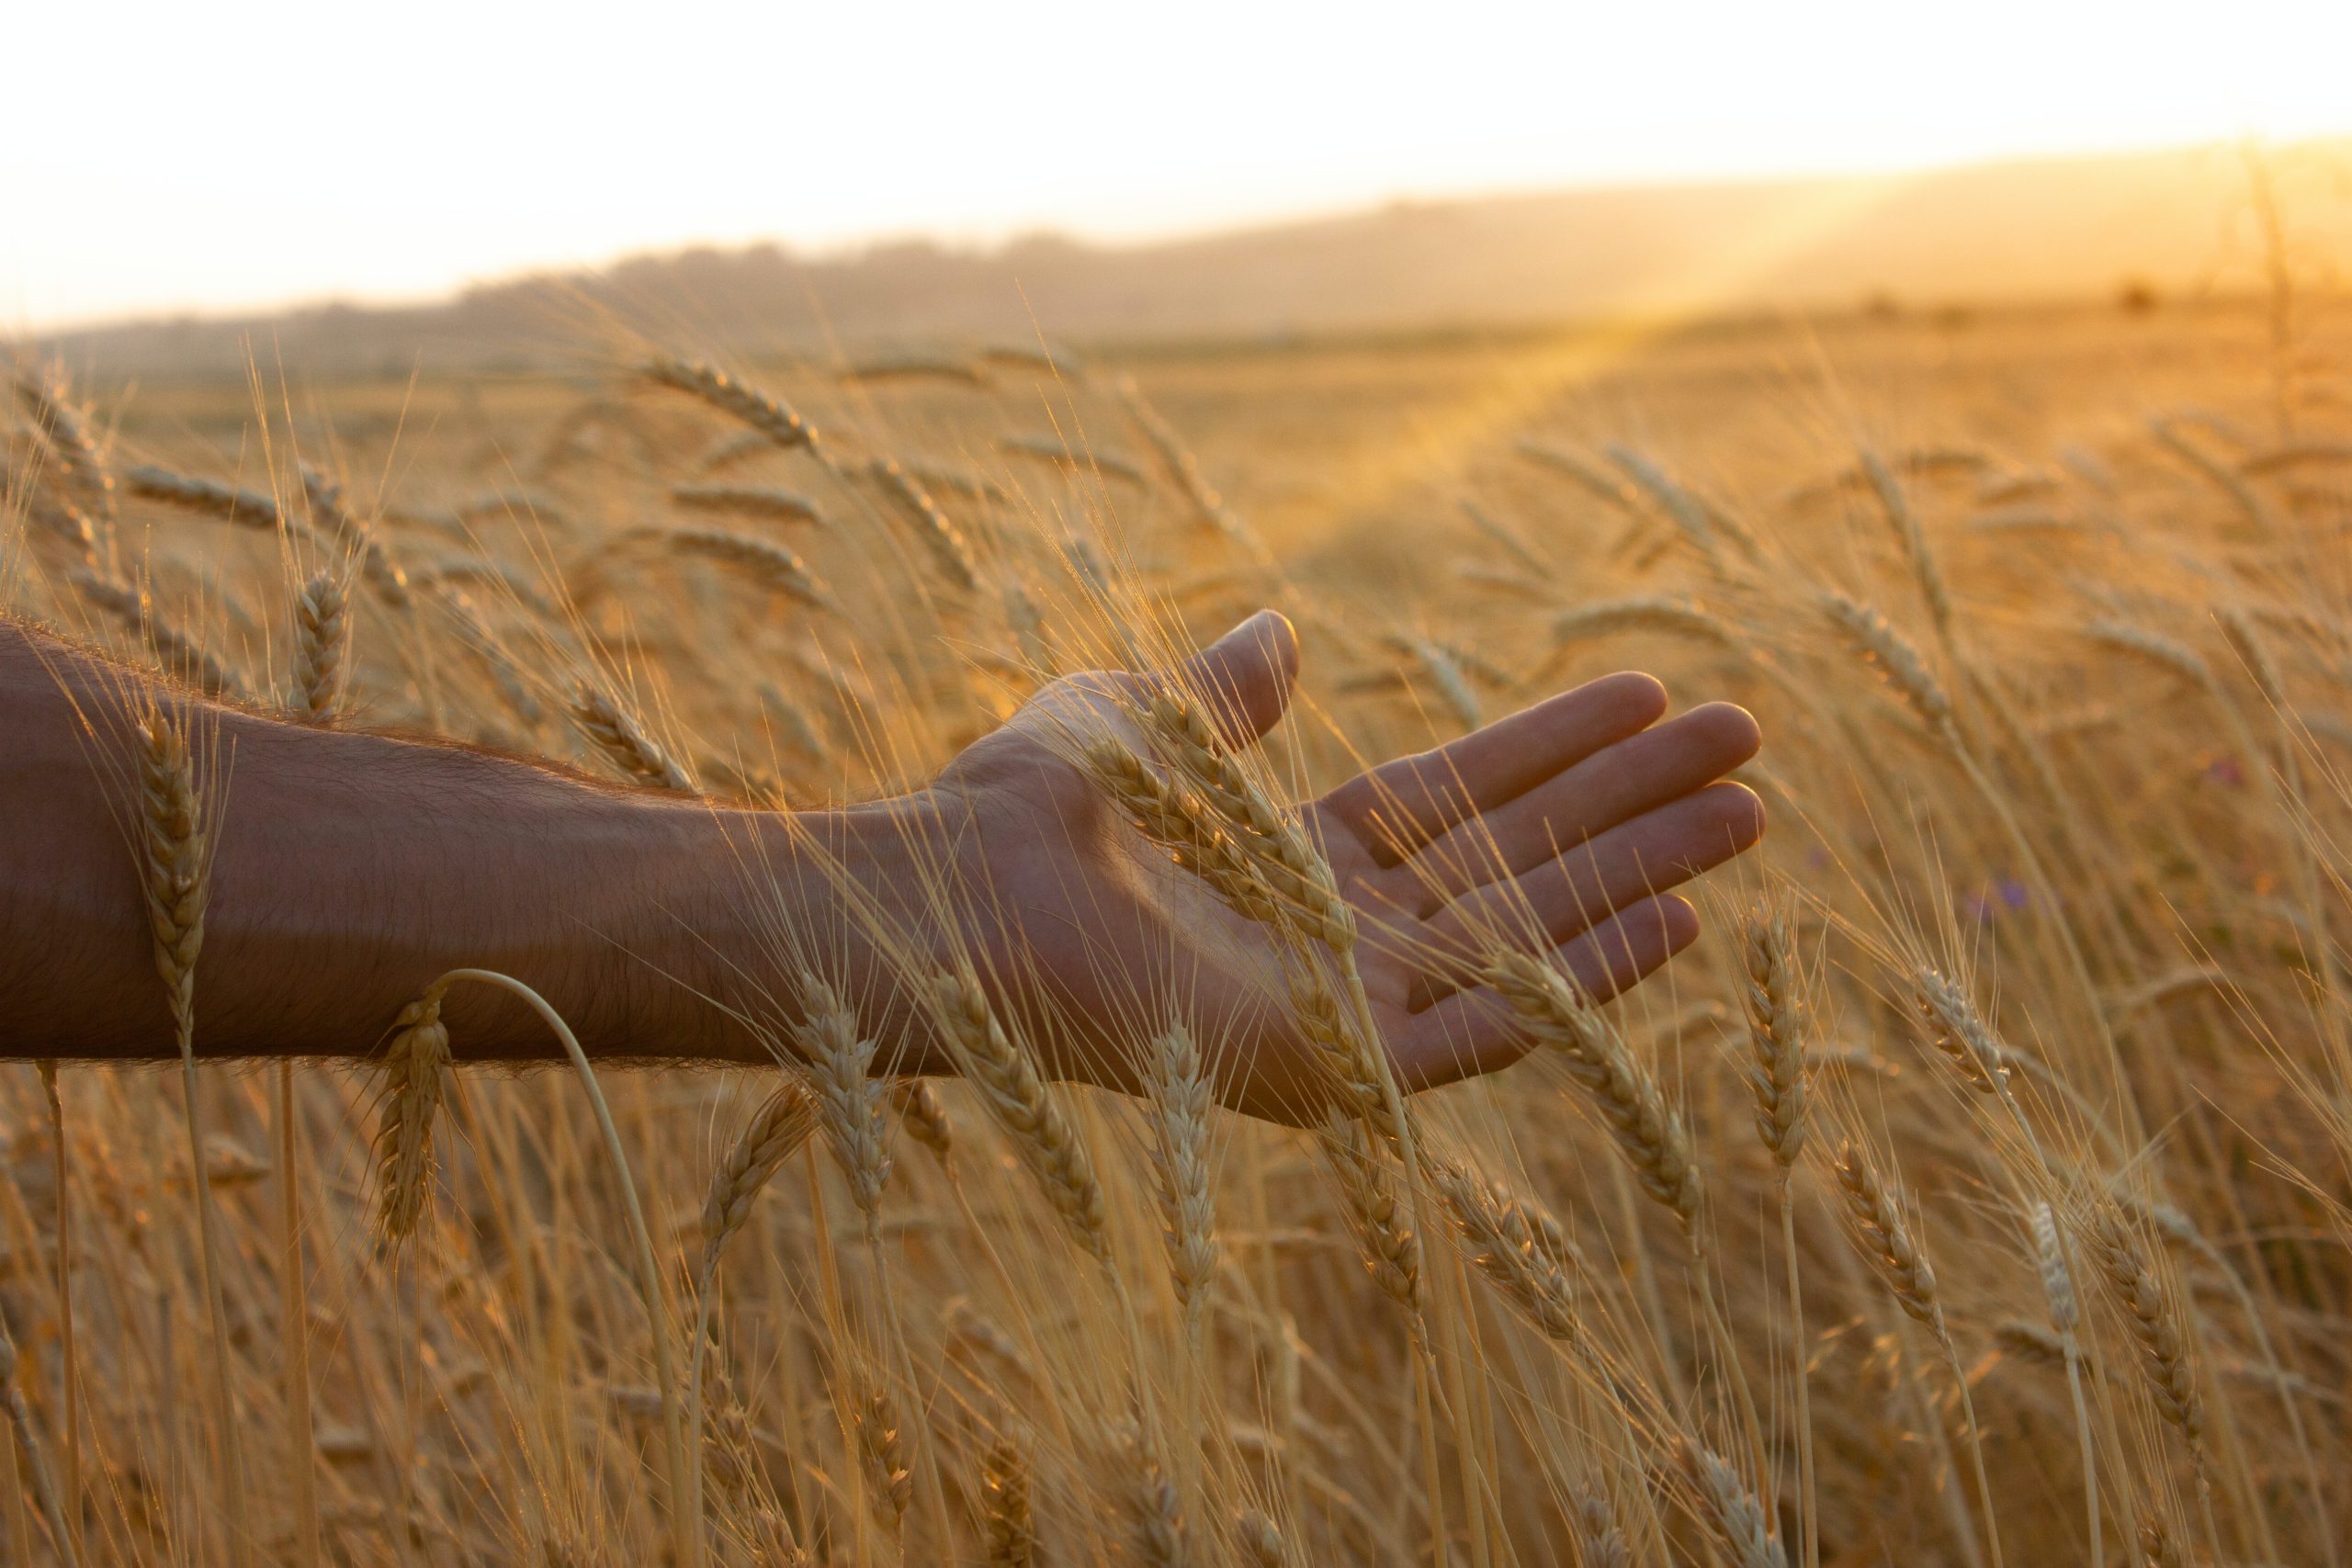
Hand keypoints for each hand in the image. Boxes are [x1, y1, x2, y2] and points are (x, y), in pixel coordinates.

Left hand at [927, 610, 1762, 1122]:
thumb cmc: (1021, 812)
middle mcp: (1335, 938)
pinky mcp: (1345, 1069)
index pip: (1459, 800)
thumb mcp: (1140, 720)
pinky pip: (1492, 1029)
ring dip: (1642, 877)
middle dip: (1632, 804)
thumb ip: (1222, 696)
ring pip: (1529, 936)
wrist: (955, 903)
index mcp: (1293, 861)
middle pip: (1519, 861)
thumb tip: (1276, 629)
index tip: (1651, 693)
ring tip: (1750, 816)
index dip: (1555, 747)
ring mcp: (1347, 1008)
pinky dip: (1586, 978)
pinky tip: (1680, 920)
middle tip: (1747, 746)